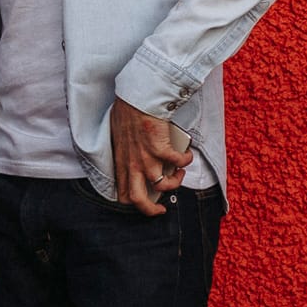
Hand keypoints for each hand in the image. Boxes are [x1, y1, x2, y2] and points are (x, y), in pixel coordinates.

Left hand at [110, 97, 189, 215]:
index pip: (123, 193)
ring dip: (175, 182)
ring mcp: (147, 157)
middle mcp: (133, 163)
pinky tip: (187, 154)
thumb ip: (126, 151)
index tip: (146, 202)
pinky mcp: (161, 149)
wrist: (137, 96)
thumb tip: (134, 158)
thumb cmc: (127, 110)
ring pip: (163, 185)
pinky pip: (179, 163)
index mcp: (121, 160)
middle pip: (139, 200)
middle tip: (162, 208)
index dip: (135, 204)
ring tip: (179, 172)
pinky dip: (186, 160)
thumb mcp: (119, 135)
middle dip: (152, 210)